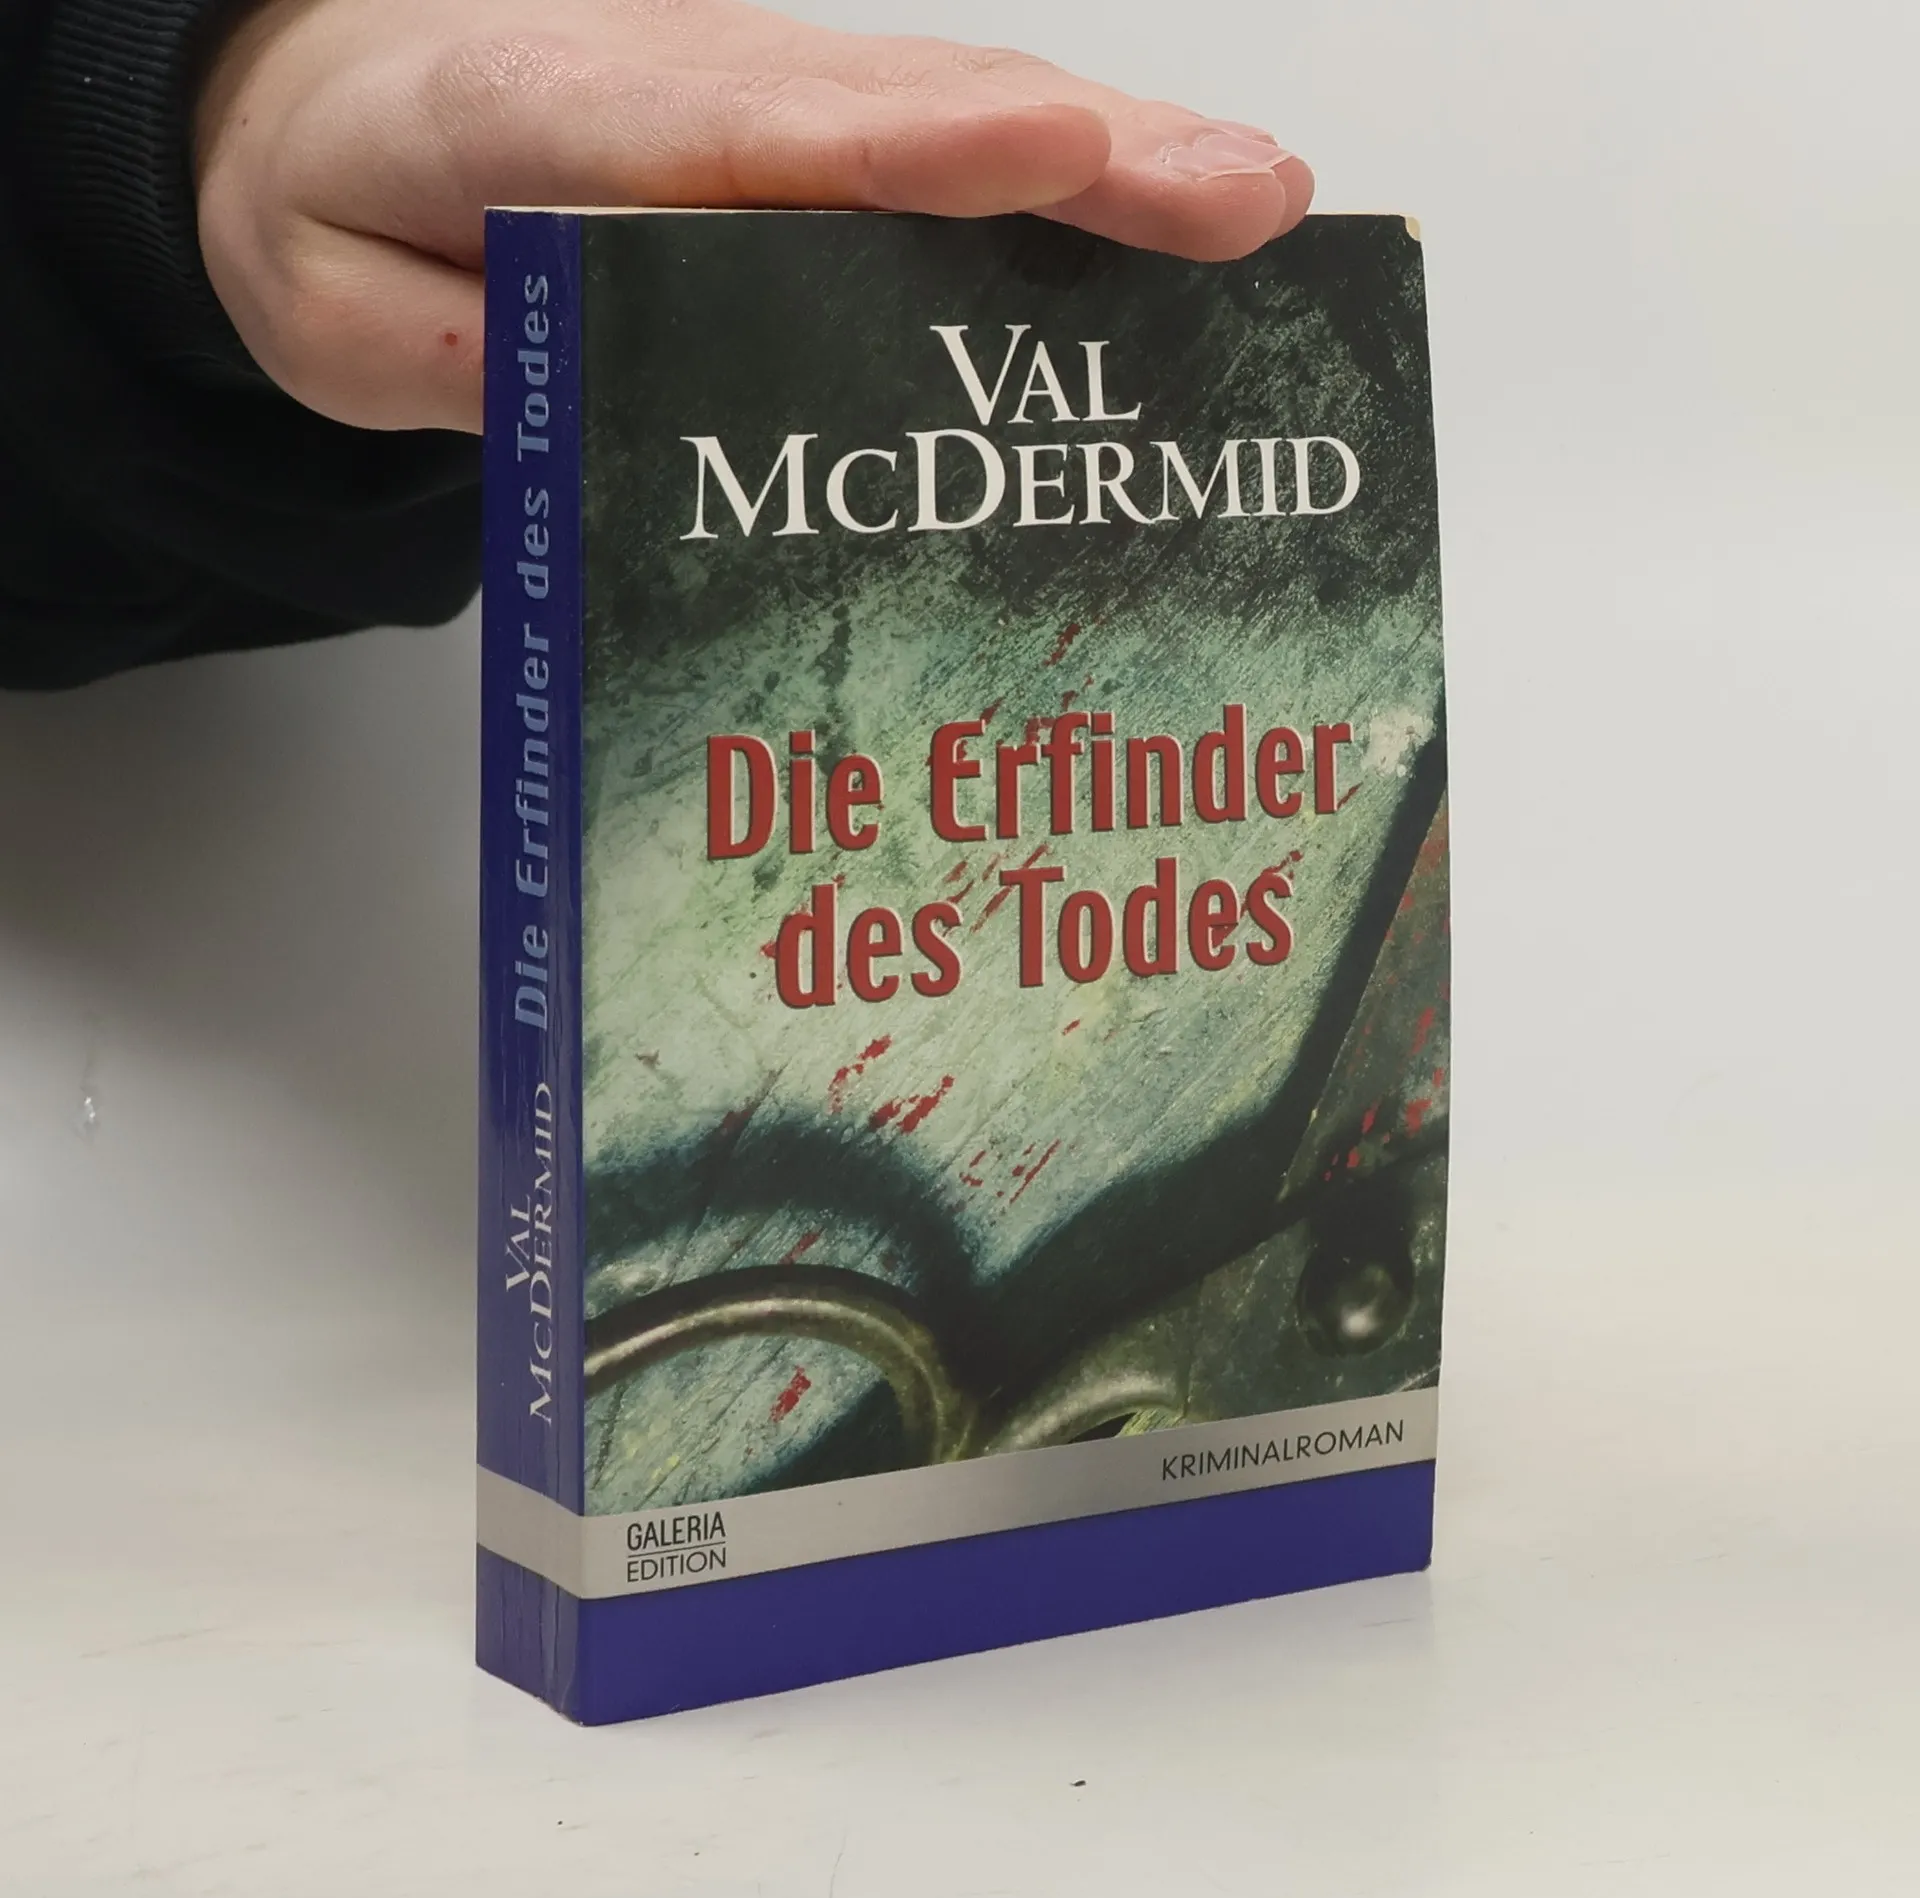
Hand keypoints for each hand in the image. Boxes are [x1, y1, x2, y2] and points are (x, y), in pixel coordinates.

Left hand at [195, 0, 1312, 434]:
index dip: (906, 145)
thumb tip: (596, 409)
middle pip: (897, 111)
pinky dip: (1050, 181)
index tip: (1051, 147)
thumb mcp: (326, 312)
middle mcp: (680, 83)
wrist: (332, 100)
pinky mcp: (794, 131)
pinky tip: (1158, 216)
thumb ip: (439, 364)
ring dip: (1109, 162)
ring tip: (1258, 208)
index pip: (742, 133)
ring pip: (944, 113)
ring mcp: (754, 99)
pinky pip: (932, 146)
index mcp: (539, 118)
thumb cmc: (334, 206)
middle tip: (1246, 205)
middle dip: (1083, 157)